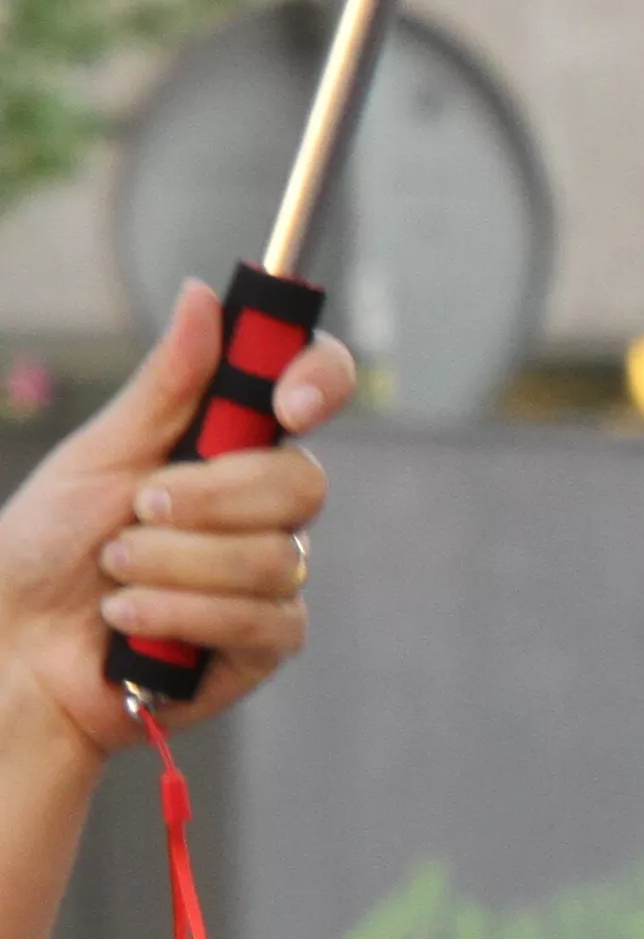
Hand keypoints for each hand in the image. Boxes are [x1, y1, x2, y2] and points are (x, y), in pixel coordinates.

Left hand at [0, 282, 354, 758]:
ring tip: (114, 574)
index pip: (310, 389)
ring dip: (174, 565)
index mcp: (228, 446)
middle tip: (139, 508)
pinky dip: (182, 614)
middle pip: (301, 482)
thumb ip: (166, 383)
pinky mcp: (266, 643)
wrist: (15, 642)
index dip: (318, 381)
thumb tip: (203, 295)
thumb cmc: (46, 544)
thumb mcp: (99, 451)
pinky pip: (262, 618)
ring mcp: (271, 576)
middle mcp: (262, 507)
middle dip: (209, 498)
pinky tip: (130, 619)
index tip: (287, 403)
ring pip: (272, 556)